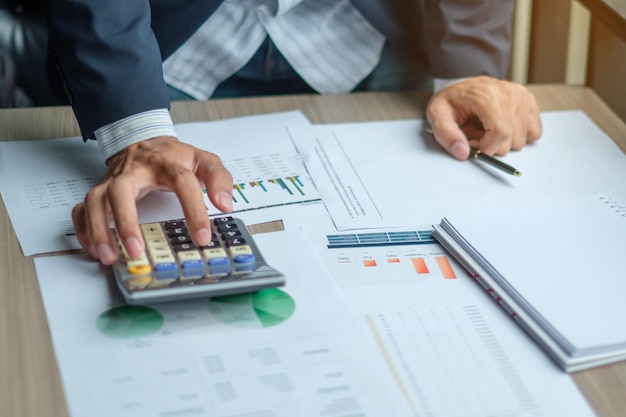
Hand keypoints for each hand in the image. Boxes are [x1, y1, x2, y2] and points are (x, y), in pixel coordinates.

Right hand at [72, 136, 233, 264]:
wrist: (145, 140)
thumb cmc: (174, 157)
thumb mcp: (204, 161)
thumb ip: (219, 179)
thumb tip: (225, 204)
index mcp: (166, 163)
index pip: (182, 182)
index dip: (193, 209)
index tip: (201, 237)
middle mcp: (135, 170)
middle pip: (121, 190)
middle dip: (126, 221)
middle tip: (137, 250)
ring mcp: (113, 180)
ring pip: (95, 200)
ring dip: (99, 229)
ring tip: (110, 256)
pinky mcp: (100, 189)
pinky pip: (83, 209)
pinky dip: (85, 230)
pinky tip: (95, 249)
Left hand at [426, 76, 541, 158]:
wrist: (462, 88)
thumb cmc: (451, 101)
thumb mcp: (437, 115)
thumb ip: (446, 135)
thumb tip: (463, 153)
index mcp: (487, 95)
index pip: (500, 133)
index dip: (486, 148)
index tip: (472, 144)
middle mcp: (509, 93)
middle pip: (510, 140)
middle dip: (491, 145)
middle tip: (476, 133)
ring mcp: (522, 96)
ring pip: (521, 140)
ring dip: (502, 141)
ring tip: (487, 128)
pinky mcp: (529, 102)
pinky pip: (533, 133)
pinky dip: (516, 135)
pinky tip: (502, 126)